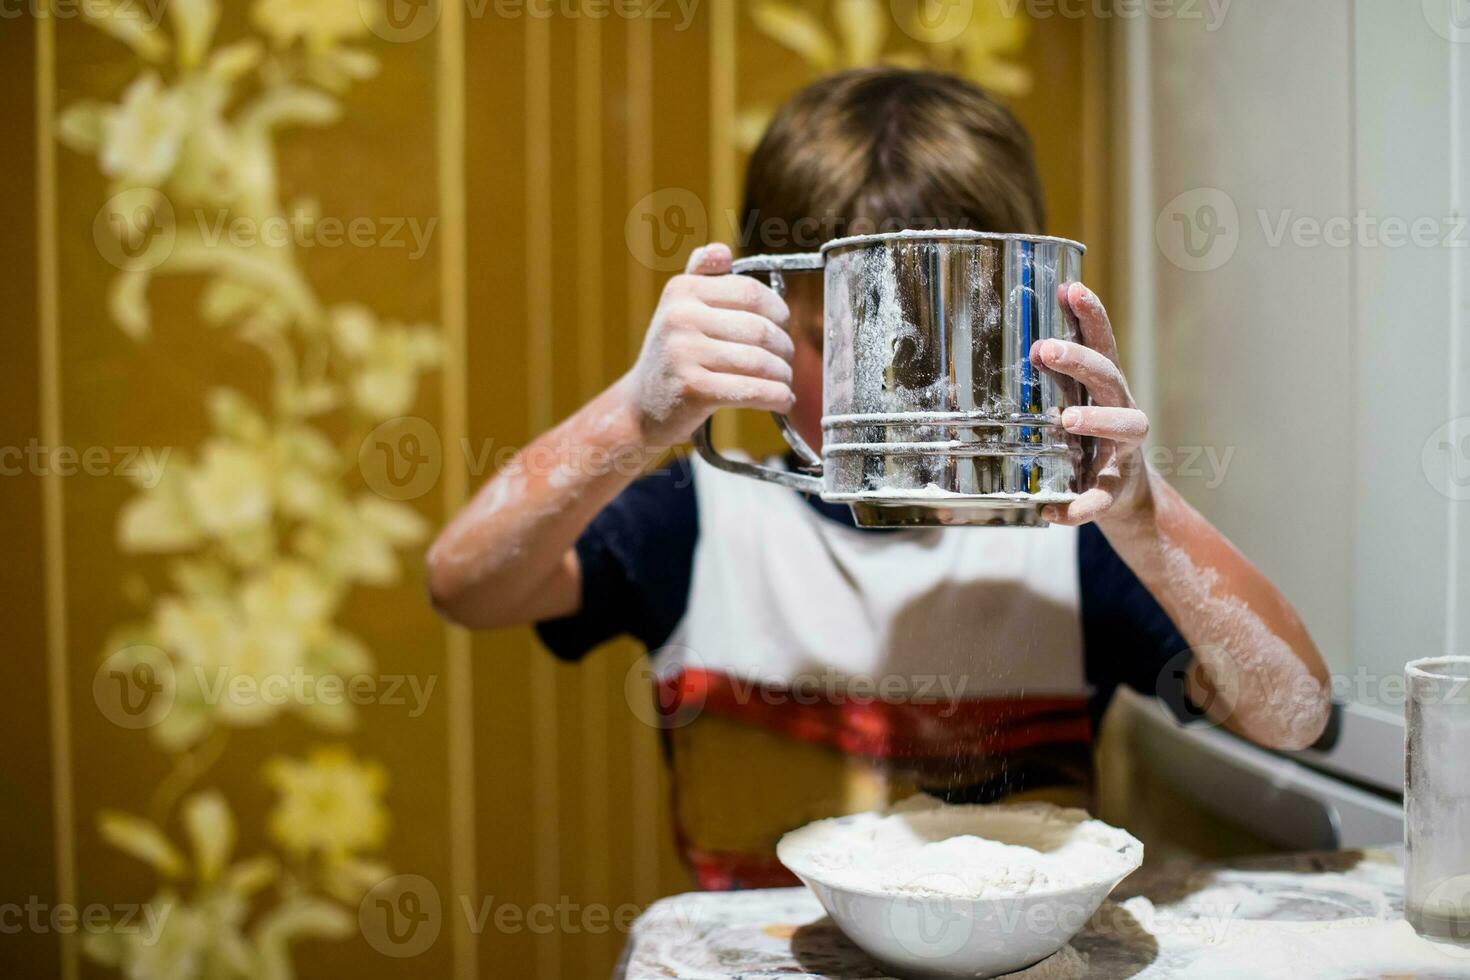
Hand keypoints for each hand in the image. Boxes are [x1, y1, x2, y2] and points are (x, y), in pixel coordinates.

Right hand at [620, 242, 795, 448]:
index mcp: (682, 290)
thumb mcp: (681, 309)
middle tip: (786, 361)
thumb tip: (720, 250)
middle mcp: (679, 317)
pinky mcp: (693, 389)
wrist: (642, 406)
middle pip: (760, 329)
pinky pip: (752, 390)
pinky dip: (776, 397)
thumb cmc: (675, 354)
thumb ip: (703, 276)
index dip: (778, 310)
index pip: (750, 292)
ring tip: (784, 382)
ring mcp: (684, 353)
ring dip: (782, 376)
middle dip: (784, 349)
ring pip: (760, 362)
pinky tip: (782, 400)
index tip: (783, 326)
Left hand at [1030, 282, 1152, 526]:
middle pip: (1111, 376)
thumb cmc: (1088, 438)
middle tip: (1044, 349)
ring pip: (1126, 427)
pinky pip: (1102, 497)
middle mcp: (1121, 410)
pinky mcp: (1117, 488)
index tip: (1072, 288)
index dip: (1091, 316)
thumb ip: (1051, 378)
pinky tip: (1050, 512)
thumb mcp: (1072, 402)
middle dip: (1081, 360)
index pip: (1103, 344)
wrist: (1123, 496)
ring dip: (1097, 419)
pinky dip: (1080, 506)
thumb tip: (1014, 344)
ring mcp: (1123, 450)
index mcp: (1105, 388)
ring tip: (1066, 418)